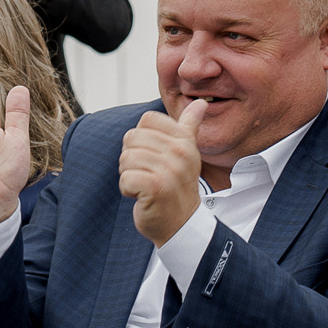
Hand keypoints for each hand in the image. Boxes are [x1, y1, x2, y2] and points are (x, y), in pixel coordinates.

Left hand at [120, 100, 206, 245]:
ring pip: (126, 158)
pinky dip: (127, 189)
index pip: (146, 120)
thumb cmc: (178, 187)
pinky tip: (141, 196)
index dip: (142, 139)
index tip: (154, 157)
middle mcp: (179, 153)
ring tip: (146, 186)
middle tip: (148, 175)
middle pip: (132, 138)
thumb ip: (190, 127)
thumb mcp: (187, 154)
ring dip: (129, 175)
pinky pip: (126, 177)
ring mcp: (169, 171)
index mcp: (184, 141)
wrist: (181, 225)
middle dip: (132, 159)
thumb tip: (201, 103)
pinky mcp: (156, 188)